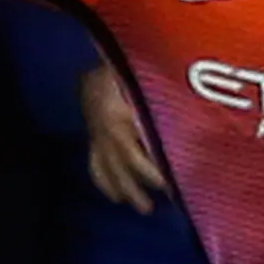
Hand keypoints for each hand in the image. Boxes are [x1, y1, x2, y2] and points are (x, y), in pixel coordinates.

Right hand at [79, 65, 166, 214]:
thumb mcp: (138, 84)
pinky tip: (114, 196)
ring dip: (126, 191)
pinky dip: (105, 182)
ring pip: (109, 172)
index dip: (154, 174)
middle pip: (124, 170)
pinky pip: (95, 165)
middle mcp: (105, 134)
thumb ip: (155, 107)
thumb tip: (180, 132)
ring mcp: (96, 137)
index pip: (138, 157)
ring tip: (144, 209)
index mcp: (118, 122)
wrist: (83, 54)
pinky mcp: (91, 136)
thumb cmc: (120, 68)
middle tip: (157, 207)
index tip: (171, 187)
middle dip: (140, 190)